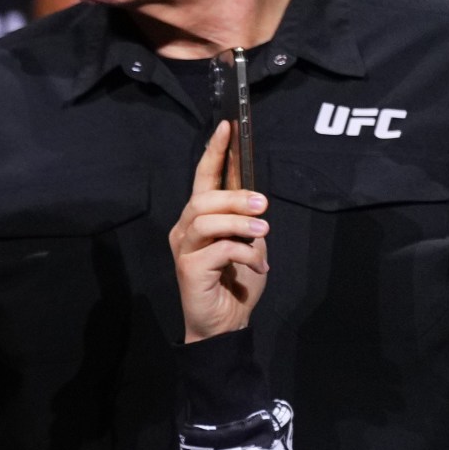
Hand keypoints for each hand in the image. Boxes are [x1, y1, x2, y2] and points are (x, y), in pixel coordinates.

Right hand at [172, 121, 270, 342]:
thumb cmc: (235, 283)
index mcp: (200, 219)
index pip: (203, 179)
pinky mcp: (189, 268)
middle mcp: (186, 230)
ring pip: (208, 218)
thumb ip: (247, 222)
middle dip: (237, 197)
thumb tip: (255, 203)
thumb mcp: (249, 245)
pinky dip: (245, 254)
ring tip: (263, 235)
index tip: (227, 126)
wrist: (225, 322)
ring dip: (242, 224)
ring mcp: (185, 249)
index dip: (214, 153)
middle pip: (204, 197)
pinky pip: (219, 248)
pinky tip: (257, 267)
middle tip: (263, 207)